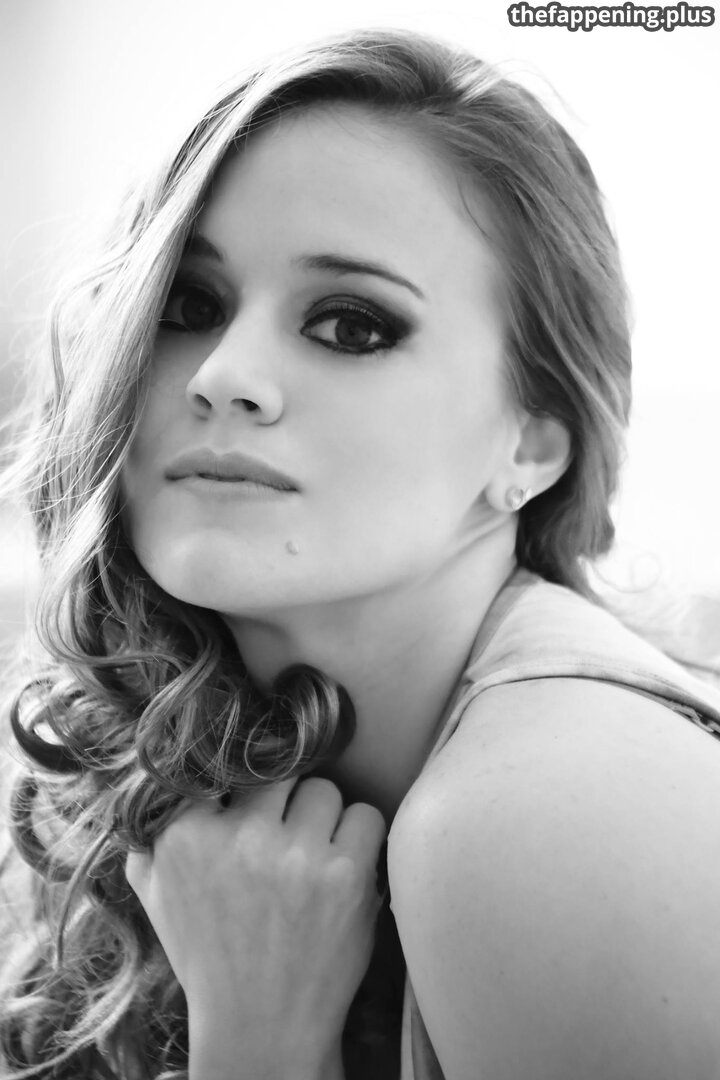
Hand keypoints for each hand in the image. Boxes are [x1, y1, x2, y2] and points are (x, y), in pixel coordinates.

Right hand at [125, 777, 386, 1077]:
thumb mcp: (155, 896)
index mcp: (186, 836)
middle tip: (282, 835)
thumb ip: (150, 833)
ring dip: (321, 818)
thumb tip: (162, 778)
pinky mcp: (347, 874)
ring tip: (312, 856)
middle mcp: (241, 839)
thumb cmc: (208, 956)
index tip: (247, 805)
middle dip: (282, 802)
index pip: (221, 767)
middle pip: (278, 773)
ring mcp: (297, 855)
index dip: (239, 786)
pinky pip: (366, 815)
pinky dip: (360, 836)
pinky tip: (344, 864)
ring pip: (324, 789)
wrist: (262, 1026)